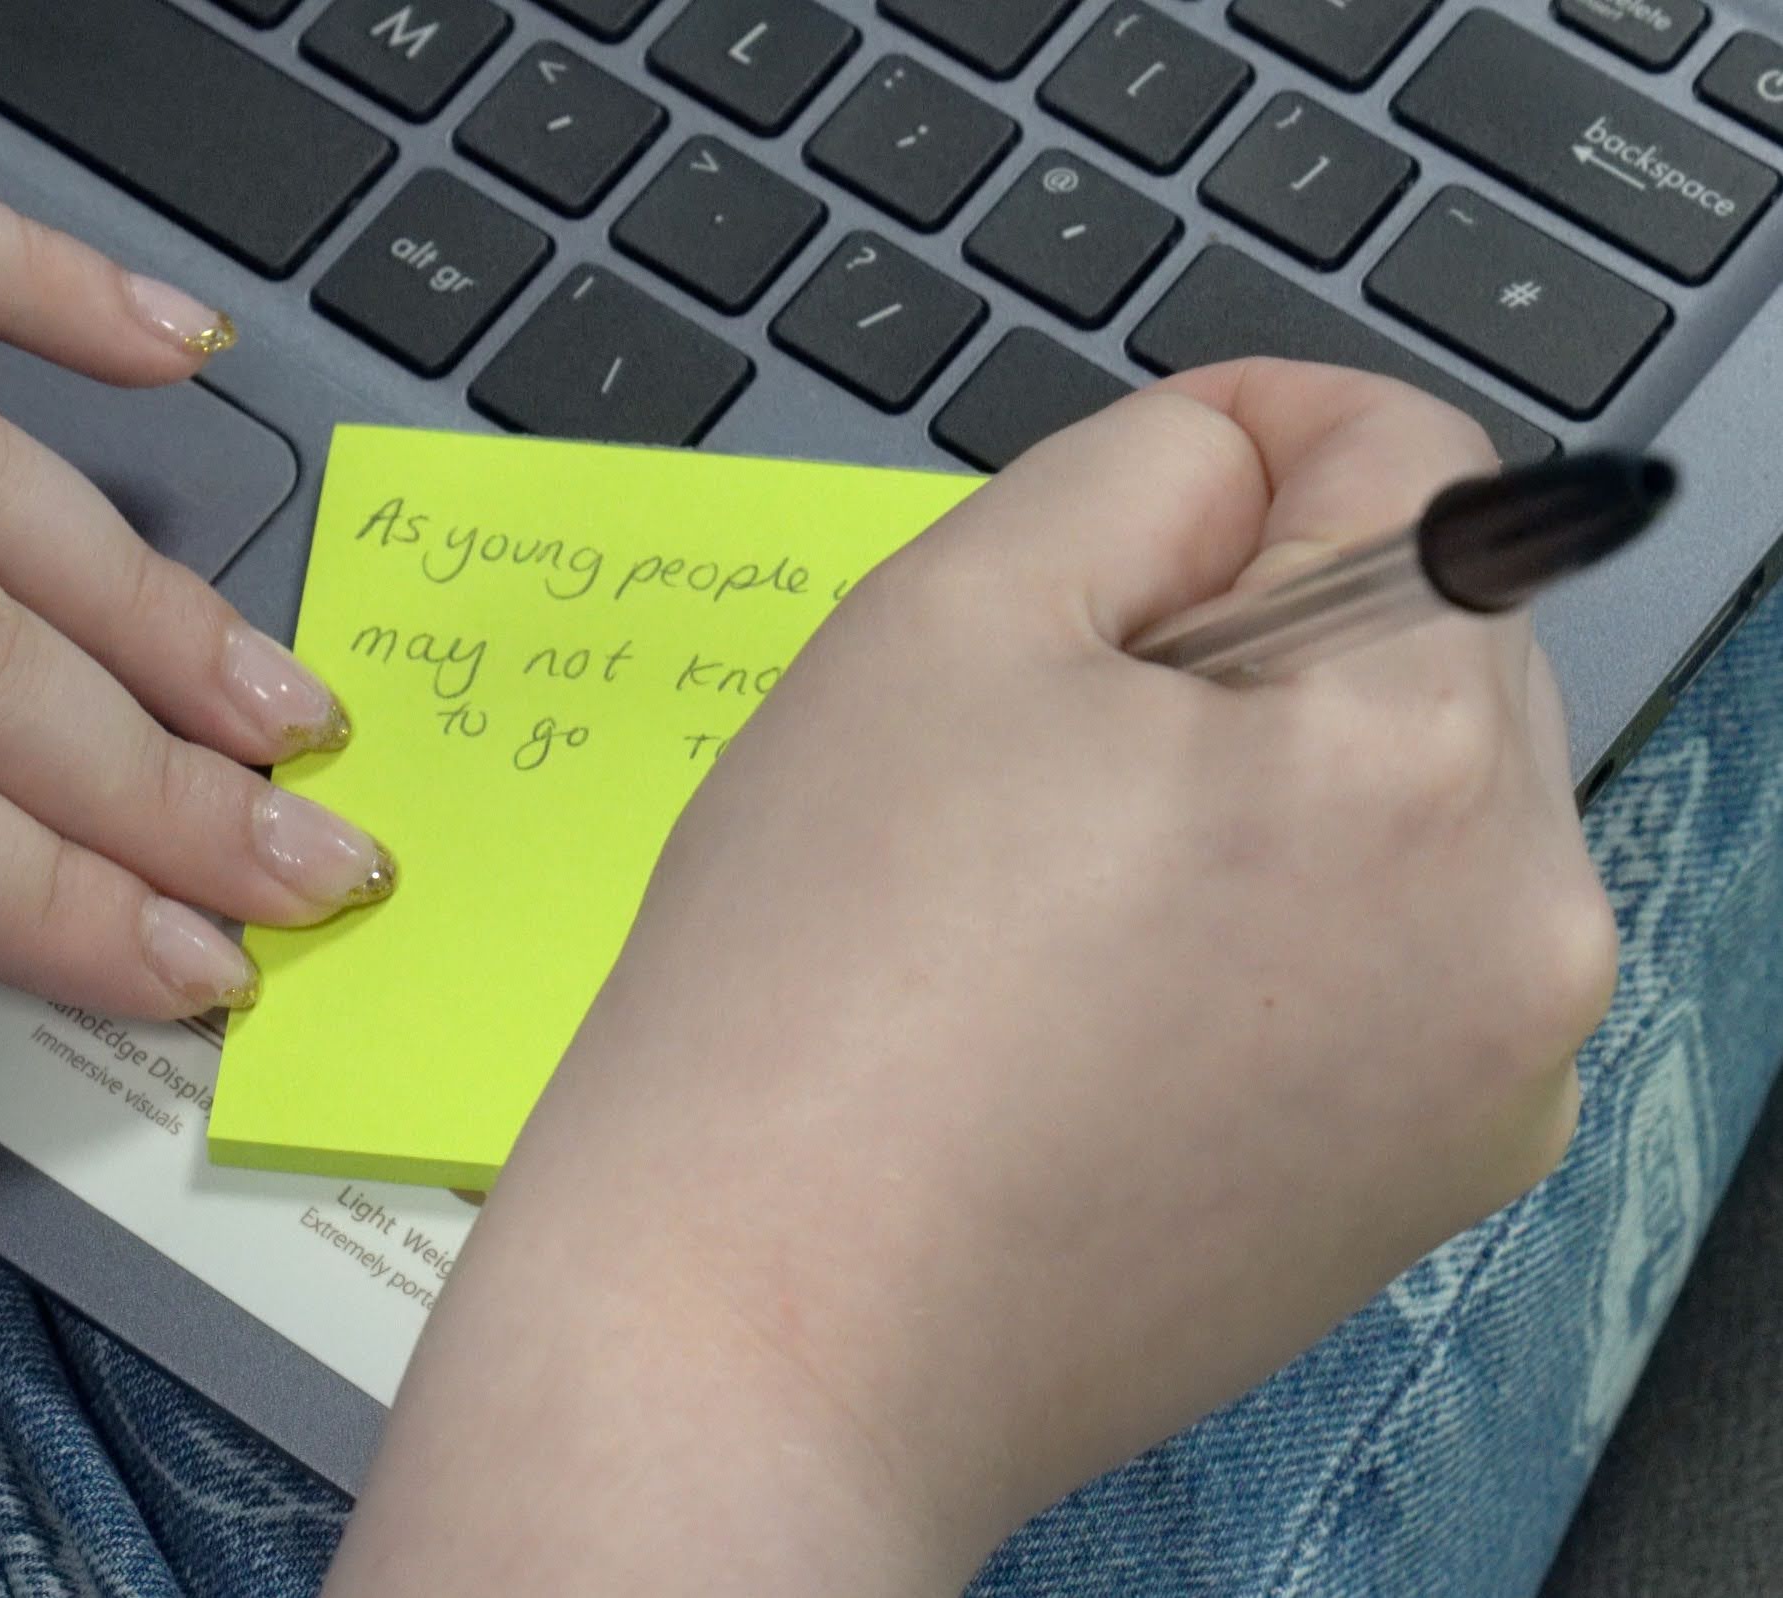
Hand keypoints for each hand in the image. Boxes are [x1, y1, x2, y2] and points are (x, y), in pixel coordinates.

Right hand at [334, 360, 1614, 1594]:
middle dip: (1236, 645)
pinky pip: (1370, 964)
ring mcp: (1483, 1092)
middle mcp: (1527, 941)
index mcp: (1428, 770)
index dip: (1229, 454)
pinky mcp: (1412, 1190)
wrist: (760, 1334)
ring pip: (1391, 809)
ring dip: (1247, 792)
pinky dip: (1257, 935)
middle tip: (1026, 761)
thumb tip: (1250, 466)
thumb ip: (1143, 470)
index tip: (1091, 544)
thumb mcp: (950, 615)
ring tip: (1042, 903)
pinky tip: (1087, 1007)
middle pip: (1417, 645)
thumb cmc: (813, 996)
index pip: (1415, 468)